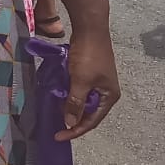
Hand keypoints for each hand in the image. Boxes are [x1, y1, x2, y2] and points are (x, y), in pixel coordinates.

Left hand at [57, 24, 119, 140]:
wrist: (90, 28)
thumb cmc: (88, 56)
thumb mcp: (80, 82)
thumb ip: (75, 103)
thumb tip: (69, 123)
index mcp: (109, 97)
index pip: (92, 121)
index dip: (75, 130)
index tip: (58, 136)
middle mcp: (107, 92)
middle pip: (88, 113)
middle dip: (72, 118)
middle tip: (55, 124)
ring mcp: (99, 82)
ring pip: (83, 101)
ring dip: (69, 106)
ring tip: (55, 109)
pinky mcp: (90, 73)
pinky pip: (79, 90)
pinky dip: (69, 94)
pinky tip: (59, 94)